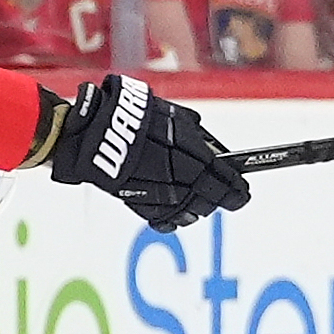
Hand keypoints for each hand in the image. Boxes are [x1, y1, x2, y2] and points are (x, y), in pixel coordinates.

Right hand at [45, 74, 248, 229]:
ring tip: (200, 203)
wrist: (90, 130)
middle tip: (228, 197)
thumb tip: (216, 154)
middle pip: (207, 196)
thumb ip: (196, 136)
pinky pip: (161, 217)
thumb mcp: (171, 116)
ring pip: (186, 210)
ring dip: (197, 208)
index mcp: (186, 149)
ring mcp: (153, 190)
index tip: (242, 191)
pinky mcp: (134, 201)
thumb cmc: (131, 117)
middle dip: (219, 198)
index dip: (236, 188)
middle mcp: (173, 173)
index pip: (222, 177)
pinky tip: (177, 214)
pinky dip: (171, 217)